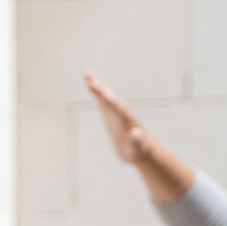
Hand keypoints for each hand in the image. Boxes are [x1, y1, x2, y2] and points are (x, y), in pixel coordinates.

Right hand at [83, 74, 196, 203]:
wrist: (139, 147)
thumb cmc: (137, 150)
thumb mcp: (136, 149)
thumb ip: (136, 141)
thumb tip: (136, 133)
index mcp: (127, 122)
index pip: (118, 110)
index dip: (111, 102)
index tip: (103, 93)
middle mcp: (121, 112)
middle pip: (110, 99)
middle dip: (102, 91)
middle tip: (91, 79)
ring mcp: (115, 111)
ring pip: (106, 96)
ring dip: (97, 86)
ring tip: (88, 75)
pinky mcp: (110, 112)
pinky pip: (102, 99)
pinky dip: (96, 90)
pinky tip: (90, 82)